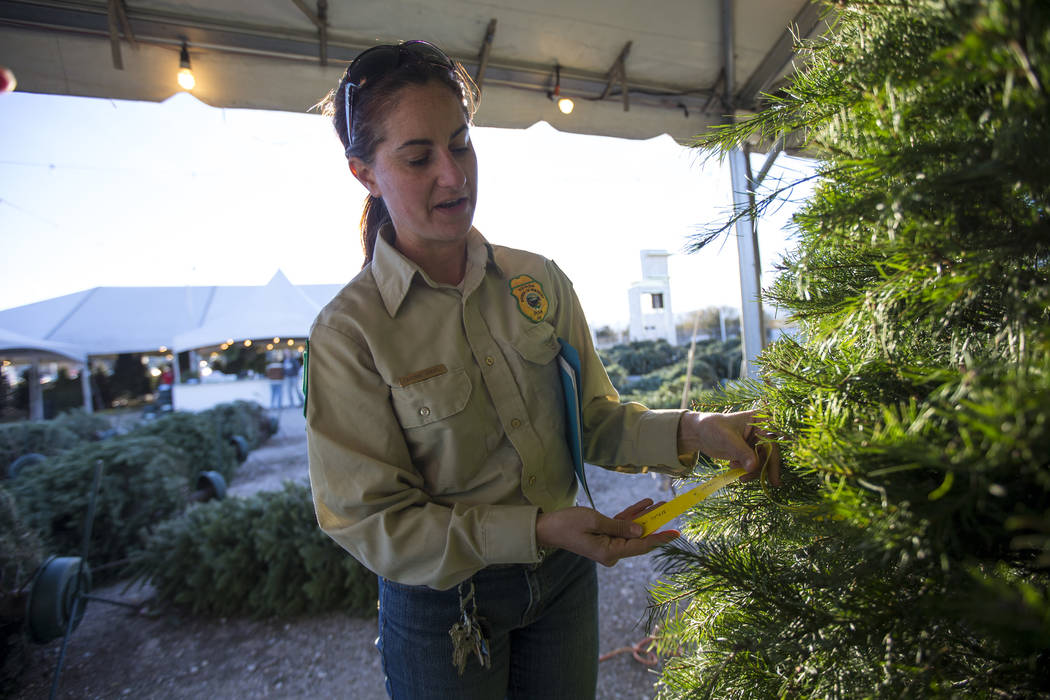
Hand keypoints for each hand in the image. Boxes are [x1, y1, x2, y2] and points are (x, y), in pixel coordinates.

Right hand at [536, 498, 678, 566]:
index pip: (641, 546)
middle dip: (655, 523)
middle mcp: (611, 552)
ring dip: (645, 516)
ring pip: (632, 530)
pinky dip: (632, 515)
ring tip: (661, 502)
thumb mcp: (594, 521)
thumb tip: (640, 531)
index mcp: (610, 552)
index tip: (675, 533)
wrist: (547, 527)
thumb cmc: (567, 524)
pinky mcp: (604, 537)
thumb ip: (619, 526)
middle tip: (672, 510)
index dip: (659, 538)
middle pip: (639, 537)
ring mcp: (608, 545)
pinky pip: (622, 526)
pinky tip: (645, 503)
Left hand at [677, 409, 781, 484]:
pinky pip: (756, 465)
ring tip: (734, 468)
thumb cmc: (713, 428)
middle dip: (759, 469)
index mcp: (760, 421)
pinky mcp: (751, 452)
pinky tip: (734, 467)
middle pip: (770, 455)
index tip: (773, 479)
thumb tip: (754, 467)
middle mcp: (762, 431)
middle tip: (745, 478)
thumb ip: (742, 453)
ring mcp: (757, 443)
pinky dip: (747, 471)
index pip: (772, 442)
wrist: (699, 433)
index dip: (774, 460)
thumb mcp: (728, 439)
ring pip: (763, 462)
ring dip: (751, 471)